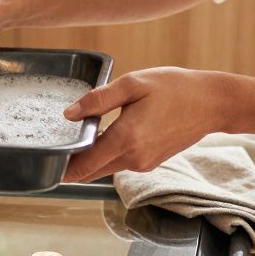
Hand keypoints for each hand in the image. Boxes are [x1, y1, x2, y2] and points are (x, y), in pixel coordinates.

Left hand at [62, 67, 234, 182]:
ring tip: (71, 140)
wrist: (212, 103)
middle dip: (70, 165)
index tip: (43, 163)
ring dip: (89, 159)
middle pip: (91, 171)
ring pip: (105, 168)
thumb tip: (69, 114)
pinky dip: (107, 155)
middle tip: (49, 150)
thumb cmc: (174, 88)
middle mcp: (133, 159)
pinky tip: (101, 137)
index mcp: (126, 139)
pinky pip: (120, 163)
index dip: (61, 167)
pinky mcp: (150, 162)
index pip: (83, 165)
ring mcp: (143, 164)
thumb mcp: (134, 84)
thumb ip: (99, 99)